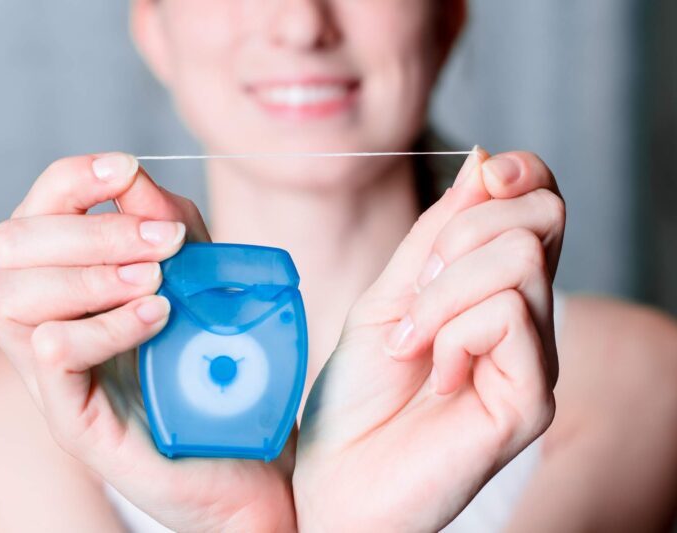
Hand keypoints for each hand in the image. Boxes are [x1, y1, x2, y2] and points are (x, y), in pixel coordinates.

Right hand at [0, 153, 296, 532]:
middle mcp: (47, 324)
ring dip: (90, 275)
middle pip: (8, 244)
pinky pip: (49, 352)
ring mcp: (53, 376)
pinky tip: (159, 318)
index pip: (32, 212)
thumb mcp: (201, 275)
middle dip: (91, 232)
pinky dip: (106, 322)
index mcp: (71, 286)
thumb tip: (132, 176)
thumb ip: (168, 223)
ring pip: (4, 295)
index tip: (124, 169)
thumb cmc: (220, 364)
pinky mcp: (73, 420)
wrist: (248, 454)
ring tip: (158, 285)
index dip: (69, 179)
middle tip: (163, 245)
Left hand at [293, 149, 564, 531]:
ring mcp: (536, 361)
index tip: (483, 175)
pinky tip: (435, 375)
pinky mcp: (533, 399)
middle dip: (461, 234)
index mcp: (494, 290)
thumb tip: (485, 162)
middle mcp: (528, 321)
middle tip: (416, 290)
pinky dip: (450, 334)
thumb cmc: (358, 394)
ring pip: (517, 259)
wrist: (337, 476)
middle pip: (541, 217)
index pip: (541, 203)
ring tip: (411, 342)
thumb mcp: (386, 296)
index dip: (520, 173)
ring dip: (439, 292)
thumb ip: (435, 236)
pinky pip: (506, 316)